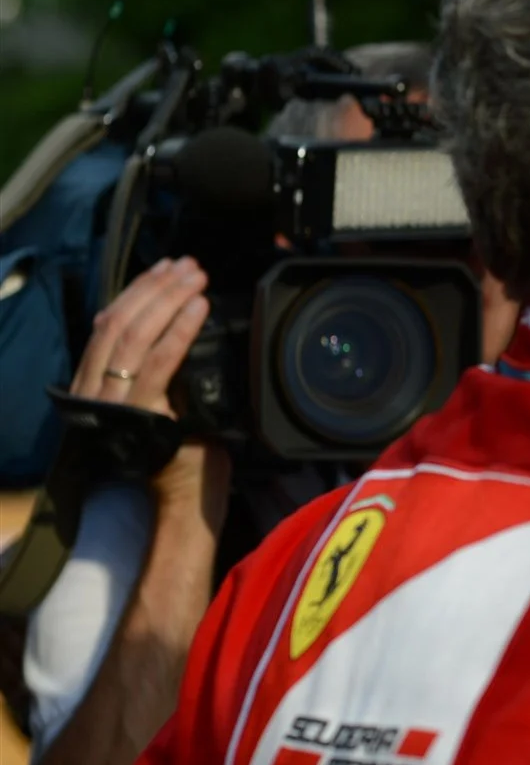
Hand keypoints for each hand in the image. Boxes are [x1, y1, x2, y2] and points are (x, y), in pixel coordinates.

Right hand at [71, 259, 228, 526]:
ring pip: (134, 335)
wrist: (181, 499)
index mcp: (96, 384)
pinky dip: (179, 331)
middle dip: (156, 288)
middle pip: (118, 322)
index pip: (108, 324)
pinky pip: (158, 363)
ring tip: (197, 279)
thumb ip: (158, 370)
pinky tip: (198, 309)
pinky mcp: (140, 414)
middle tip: (189, 266)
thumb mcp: (162, 401)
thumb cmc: (179, 449)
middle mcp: (95, 390)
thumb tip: (178, 326)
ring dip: (169, 300)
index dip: (137, 291)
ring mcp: (114, 402)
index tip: (165, 268)